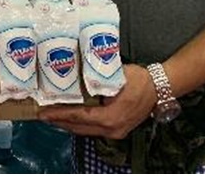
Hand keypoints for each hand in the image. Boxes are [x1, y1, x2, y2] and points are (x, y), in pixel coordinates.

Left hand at [38, 63, 156, 139]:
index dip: (59, 115)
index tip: (43, 113)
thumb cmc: (140, 79)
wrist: (161, 88)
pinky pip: (94, 129)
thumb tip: (76, 73)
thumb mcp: (117, 75)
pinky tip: (71, 118)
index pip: (78, 117)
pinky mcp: (118, 130)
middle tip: (42, 114)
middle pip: (79, 128)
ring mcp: (116, 132)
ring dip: (69, 124)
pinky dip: (80, 124)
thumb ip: (97, 78)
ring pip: (86, 130)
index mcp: (110, 118)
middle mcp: (112, 129)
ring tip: (52, 116)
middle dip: (59, 121)